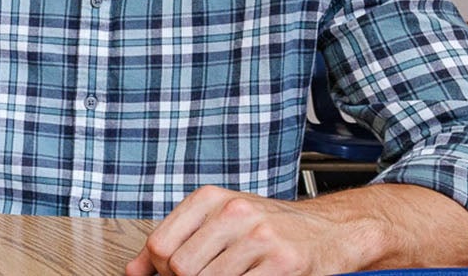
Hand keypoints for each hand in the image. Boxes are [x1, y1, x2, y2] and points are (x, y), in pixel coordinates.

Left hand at [127, 186, 353, 275]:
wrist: (334, 231)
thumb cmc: (274, 228)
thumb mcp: (220, 222)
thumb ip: (176, 242)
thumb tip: (133, 271)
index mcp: (211, 199)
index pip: (159, 245)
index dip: (160, 271)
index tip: (173, 275)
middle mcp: (233, 212)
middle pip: (180, 267)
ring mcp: (260, 237)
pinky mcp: (284, 262)